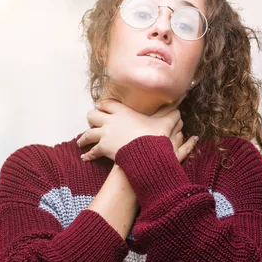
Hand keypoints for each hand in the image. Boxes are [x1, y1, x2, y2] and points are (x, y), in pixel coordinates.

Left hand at [77, 99, 197, 161]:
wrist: (146, 152)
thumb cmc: (154, 137)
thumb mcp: (164, 125)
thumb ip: (170, 116)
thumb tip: (180, 110)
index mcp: (123, 112)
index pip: (107, 104)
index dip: (104, 105)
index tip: (102, 107)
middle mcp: (111, 121)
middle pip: (93, 115)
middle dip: (92, 119)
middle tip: (93, 123)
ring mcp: (105, 135)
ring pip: (88, 134)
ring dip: (84, 138)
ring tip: (81, 142)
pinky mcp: (103, 148)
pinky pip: (92, 151)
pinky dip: (88, 154)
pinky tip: (85, 157)